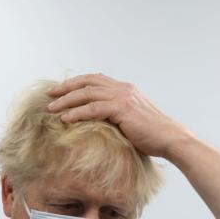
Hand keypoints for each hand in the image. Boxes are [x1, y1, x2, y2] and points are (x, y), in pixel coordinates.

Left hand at [47, 74, 193, 159]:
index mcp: (125, 89)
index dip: (76, 83)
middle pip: (87, 82)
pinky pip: (93, 108)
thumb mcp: (131, 121)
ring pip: (87, 93)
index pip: (95, 79)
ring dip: (66, 100)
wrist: (169, 138)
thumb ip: (116, 116)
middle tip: (49, 94)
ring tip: (51, 108)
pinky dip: (77, 113)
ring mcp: (122, 97)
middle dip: (66, 87)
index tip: (61, 90)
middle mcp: (122, 88)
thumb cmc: (152, 135)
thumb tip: (98, 124)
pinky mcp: (122, 109)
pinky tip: (65, 119)